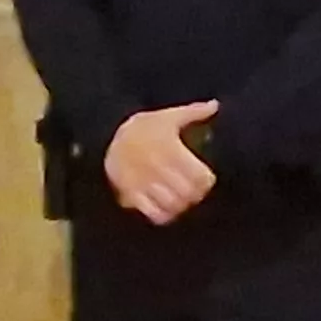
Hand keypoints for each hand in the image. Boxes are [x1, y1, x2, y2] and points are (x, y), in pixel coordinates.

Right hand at [106, 102, 220, 223]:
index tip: (206, 179)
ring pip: (173, 204)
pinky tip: (166, 207)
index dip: (207, 181)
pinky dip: (164, 214)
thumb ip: (193, 112)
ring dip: (181, 205)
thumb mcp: (167, 116)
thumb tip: (214, 105)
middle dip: (195, 195)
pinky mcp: (132, 193)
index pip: (200, 176)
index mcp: (169, 148)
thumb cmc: (143, 127)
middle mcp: (157, 166)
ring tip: (182, 199)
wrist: (106, 135)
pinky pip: (154, 213)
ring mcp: (144, 182)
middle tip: (195, 192)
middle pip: (189, 193)